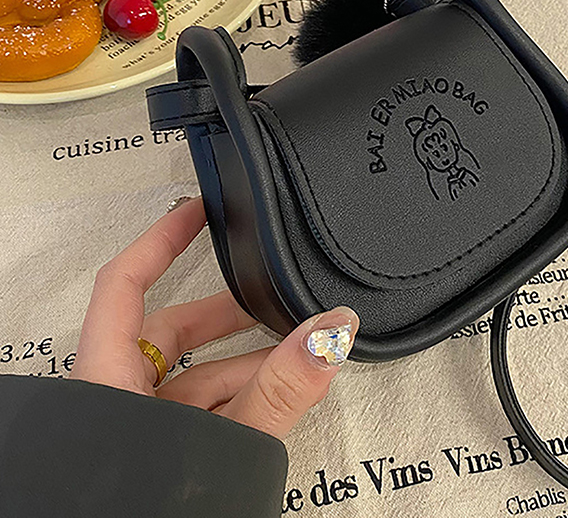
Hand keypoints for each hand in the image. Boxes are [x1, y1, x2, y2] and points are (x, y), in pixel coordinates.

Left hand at [70, 197, 357, 439]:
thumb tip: (331, 328)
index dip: (160, 240)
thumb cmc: (137, 510)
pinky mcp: (156, 460)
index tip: (196, 208)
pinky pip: (200, 413)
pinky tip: (279, 397)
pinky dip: (240, 399)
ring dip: (246, 363)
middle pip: (168, 330)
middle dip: (227, 312)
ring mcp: (136, 433)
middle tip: (273, 291)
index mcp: (108, 383)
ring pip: (191, 378)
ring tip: (299, 350)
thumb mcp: (222, 444)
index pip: (123, 284)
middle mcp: (116, 401)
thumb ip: (279, 388)